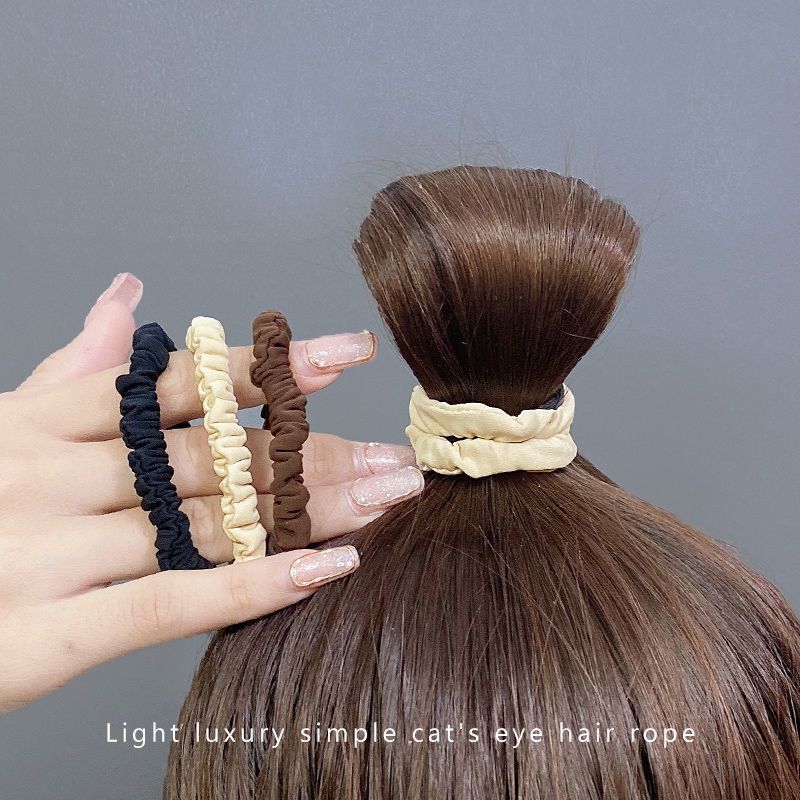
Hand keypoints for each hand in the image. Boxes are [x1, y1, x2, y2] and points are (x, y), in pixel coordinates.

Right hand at [0, 274, 422, 712]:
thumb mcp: (1, 429)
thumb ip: (74, 369)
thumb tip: (126, 293)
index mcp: (40, 422)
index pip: (179, 386)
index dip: (268, 370)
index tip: (346, 354)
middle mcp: (45, 474)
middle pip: (212, 458)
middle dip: (313, 455)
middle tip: (394, 455)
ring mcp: (42, 551)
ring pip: (205, 523)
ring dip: (309, 513)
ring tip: (385, 497)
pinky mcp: (39, 636)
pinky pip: (164, 605)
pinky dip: (250, 588)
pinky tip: (327, 569)